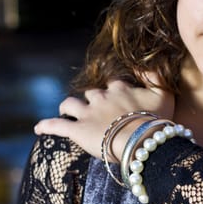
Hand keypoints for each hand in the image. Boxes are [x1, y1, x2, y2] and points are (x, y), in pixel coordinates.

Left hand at [33, 73, 174, 158]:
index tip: (119, 101)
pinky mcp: (76, 130)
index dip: (115, 92)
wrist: (142, 139)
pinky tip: (38, 129)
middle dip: (92, 100)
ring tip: (66, 112)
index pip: (113, 84)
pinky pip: (56, 126)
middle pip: (91, 94)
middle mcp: (101, 97)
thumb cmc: (156, 119)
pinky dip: (46, 126)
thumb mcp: (164, 94)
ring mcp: (87, 113)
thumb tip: (144, 63)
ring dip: (67, 108)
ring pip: (70, 104)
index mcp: (119, 88)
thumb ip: (155, 76)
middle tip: (96, 112)